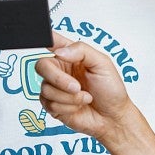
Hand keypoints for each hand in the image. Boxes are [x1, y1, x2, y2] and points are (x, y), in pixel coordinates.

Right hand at [36, 33, 154, 154]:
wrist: (112, 117)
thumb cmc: (111, 89)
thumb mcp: (102, 63)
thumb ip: (81, 50)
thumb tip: (60, 52)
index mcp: (71, 55)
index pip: (52, 40)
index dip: (44, 38)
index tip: (45, 40)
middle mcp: (61, 70)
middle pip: (41, 65)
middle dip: (58, 78)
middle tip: (76, 86)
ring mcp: (55, 88)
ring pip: (45, 88)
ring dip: (68, 97)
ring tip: (85, 97)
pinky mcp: (53, 105)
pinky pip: (49, 104)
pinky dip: (67, 107)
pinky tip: (78, 106)